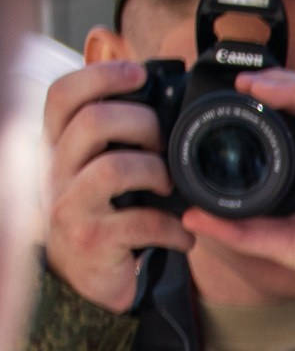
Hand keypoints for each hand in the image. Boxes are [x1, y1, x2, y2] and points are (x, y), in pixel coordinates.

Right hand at [42, 56, 191, 311]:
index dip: (100, 75)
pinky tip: (183, 235)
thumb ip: (113, 138)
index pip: (63, 95)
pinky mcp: (93, 240)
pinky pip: (141, 222)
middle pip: (93, 122)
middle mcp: (55, 171)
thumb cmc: (101, 213)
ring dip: (156, 172)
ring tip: (170, 187)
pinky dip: (173, 228)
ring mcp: (70, 206)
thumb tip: (160, 99)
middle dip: (141, 123)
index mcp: (57, 145)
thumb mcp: (96, 169)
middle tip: (163, 142)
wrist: (86, 278)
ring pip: (115, 168)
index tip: (139, 72)